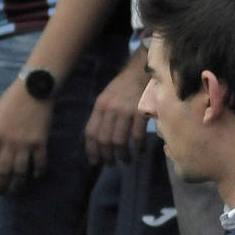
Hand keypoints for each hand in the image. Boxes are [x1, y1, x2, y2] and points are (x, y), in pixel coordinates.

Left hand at [0, 81, 53, 193]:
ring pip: (20, 172)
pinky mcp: (41, 143)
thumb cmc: (12, 100)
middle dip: (1, 185)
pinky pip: (40, 163)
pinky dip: (38, 172)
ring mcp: (26, 144)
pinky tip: (36, 176)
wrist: (34, 89)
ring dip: (18, 184)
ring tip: (16, 190)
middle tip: (1, 193)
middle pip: (3, 171)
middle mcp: (8, 143)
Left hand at [85, 48, 149, 165]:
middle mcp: (110, 109)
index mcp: (100, 106)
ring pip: (119, 141)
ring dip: (123, 155)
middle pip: (104, 139)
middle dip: (107, 156)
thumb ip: (104, 115)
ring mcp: (126, 110)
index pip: (91, 132)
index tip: (95, 162)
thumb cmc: (126, 86)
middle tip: (112, 164)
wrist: (144, 70)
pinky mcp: (141, 112)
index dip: (92, 150)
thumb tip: (100, 139)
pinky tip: (140, 151)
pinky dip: (139, 147)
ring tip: (127, 161)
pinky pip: (137, 136)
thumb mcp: (109, 97)